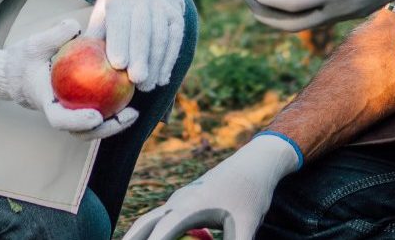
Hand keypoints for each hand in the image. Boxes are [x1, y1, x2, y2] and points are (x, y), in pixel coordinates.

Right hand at [0, 19, 138, 137]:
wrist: (18, 72)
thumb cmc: (26, 58)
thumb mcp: (35, 43)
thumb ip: (54, 36)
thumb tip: (75, 27)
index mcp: (46, 103)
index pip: (59, 119)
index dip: (77, 121)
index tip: (95, 117)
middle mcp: (59, 113)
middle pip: (82, 132)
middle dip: (107, 129)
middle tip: (128, 115)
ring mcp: (70, 115)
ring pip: (93, 129)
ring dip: (115, 124)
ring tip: (134, 112)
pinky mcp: (80, 109)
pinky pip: (99, 113)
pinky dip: (114, 110)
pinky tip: (132, 95)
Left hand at [87, 0, 183, 92]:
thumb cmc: (115, 3)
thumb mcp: (101, 12)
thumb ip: (94, 35)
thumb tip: (79, 64)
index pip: (120, 21)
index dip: (120, 42)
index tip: (118, 65)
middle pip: (143, 31)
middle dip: (141, 57)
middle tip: (136, 81)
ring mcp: (163, 5)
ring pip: (162, 37)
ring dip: (156, 64)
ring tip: (147, 86)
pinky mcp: (177, 14)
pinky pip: (175, 39)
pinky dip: (169, 61)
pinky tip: (162, 78)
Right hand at [124, 134, 299, 239]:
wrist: (256, 162)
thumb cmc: (251, 192)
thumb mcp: (248, 225)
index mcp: (189, 206)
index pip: (160, 233)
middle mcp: (179, 201)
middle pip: (145, 225)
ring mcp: (181, 199)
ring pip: (151, 221)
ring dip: (138, 237)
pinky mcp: (187, 201)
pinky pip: (163, 219)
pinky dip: (153, 232)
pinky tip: (163, 238)